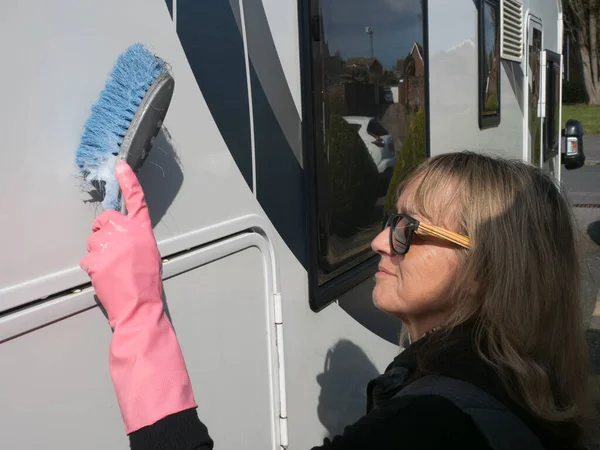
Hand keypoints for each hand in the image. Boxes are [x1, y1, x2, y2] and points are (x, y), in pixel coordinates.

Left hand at [80, 161, 161, 326]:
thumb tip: (124, 239)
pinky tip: (106, 278)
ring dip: (100, 252)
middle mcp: (125, 232)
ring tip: (113, 269)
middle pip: (104, 220)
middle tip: (113, 250)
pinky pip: (89, 259)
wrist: (138, 304)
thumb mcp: (150, 254)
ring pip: (94, 241)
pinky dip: (95, 268)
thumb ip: (136, 239)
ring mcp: (107, 244)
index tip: (120, 165)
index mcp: (142, 230)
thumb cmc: (148, 282)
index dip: (128, 181)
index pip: (136, 200)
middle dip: (104, 232)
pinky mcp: (93, 259)